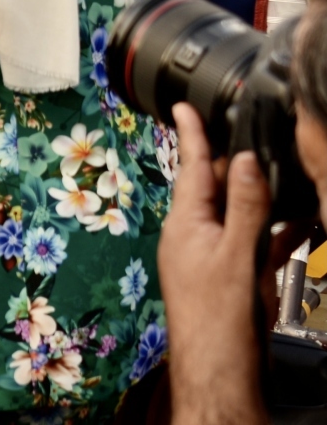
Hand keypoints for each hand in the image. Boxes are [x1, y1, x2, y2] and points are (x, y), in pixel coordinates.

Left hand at [160, 103, 269, 424]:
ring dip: (263, 201)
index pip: (191, 166)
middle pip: (218, 188)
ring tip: (287, 181)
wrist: (221, 378)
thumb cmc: (219, 323)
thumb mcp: (236, 256)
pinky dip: (275, 234)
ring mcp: (213, 257)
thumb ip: (244, 207)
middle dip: (239, 167)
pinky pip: (254, 245)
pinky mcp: (232, 278)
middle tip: (259, 143)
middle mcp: (195, 235)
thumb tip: (245, 160)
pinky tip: (299, 227)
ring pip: (240, 216)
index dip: (191, 133)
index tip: (181, 104)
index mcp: (186, 223)